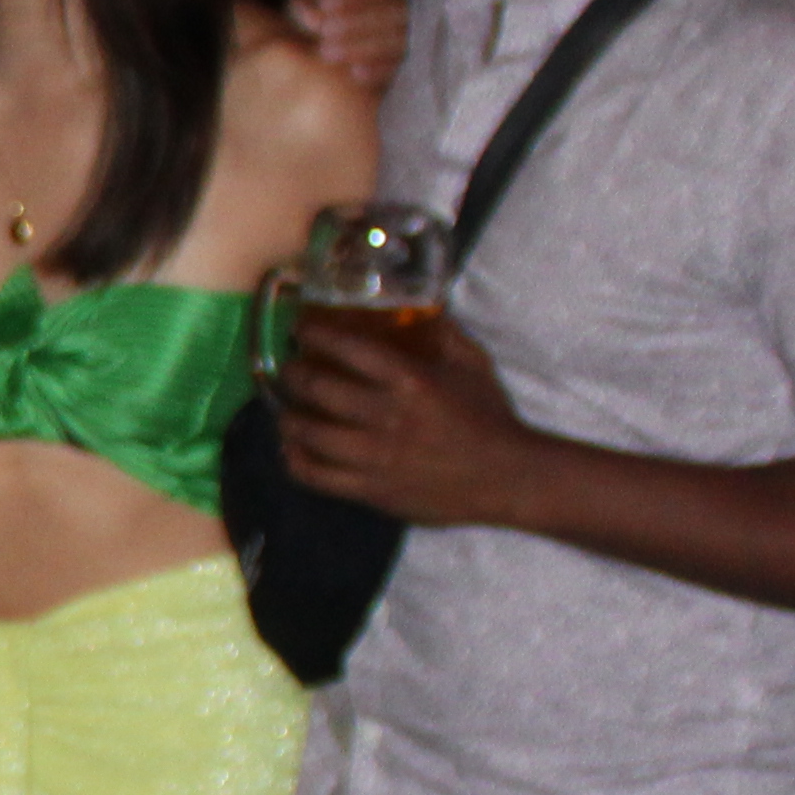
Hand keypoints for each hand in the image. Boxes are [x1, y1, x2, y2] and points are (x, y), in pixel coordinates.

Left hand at [273, 308, 539, 526]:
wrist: (507, 477)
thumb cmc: (489, 417)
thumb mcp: (472, 364)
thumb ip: (443, 333)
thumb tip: (420, 303)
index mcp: (410, 381)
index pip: (347, 349)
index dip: (314, 335)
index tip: (301, 330)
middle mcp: (386, 417)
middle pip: (317, 389)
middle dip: (293, 373)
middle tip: (289, 368)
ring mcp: (375, 457)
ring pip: (308, 434)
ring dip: (288, 417)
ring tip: (286, 409)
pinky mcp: (371, 490)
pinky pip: (315, 476)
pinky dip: (295, 460)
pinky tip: (293, 449)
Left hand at [286, 0, 411, 92]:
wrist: (318, 44)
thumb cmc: (312, 13)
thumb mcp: (304, 2)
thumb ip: (307, 4)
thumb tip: (317, 21)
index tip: (325, 4)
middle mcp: (397, 8)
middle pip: (394, 11)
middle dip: (359, 21)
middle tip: (325, 31)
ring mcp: (404, 36)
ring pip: (398, 40)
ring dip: (364, 47)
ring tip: (326, 52)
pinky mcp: (400, 64)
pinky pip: (399, 67)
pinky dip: (380, 70)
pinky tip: (356, 72)